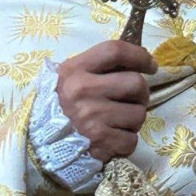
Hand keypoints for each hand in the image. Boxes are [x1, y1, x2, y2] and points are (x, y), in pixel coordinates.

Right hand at [55, 40, 156, 162]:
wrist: (45, 144)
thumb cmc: (65, 105)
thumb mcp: (72, 77)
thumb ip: (99, 66)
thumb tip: (138, 59)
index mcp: (75, 70)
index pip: (114, 51)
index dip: (139, 55)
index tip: (151, 65)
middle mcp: (82, 91)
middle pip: (135, 82)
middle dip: (141, 93)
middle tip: (133, 99)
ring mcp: (92, 117)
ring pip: (139, 113)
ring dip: (134, 119)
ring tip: (118, 121)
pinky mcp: (101, 141)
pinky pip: (133, 139)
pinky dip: (127, 140)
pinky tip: (113, 137)